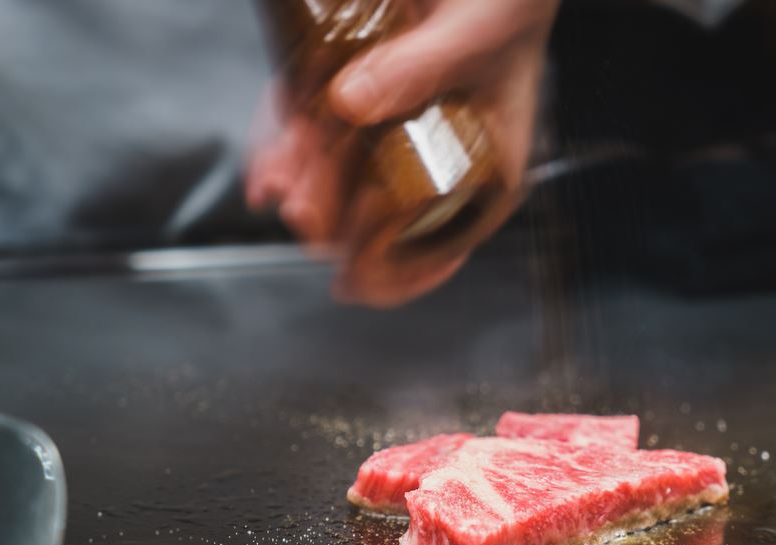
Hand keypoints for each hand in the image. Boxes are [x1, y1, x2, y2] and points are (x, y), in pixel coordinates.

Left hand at [246, 0, 559, 306]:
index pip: (448, 241)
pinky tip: (266, 172)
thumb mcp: (480, 33)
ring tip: (276, 189)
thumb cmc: (510, 3)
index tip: (358, 285)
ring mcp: (395, 126)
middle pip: (383, 211)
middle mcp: (438, 156)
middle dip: (337, 223)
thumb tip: (351, 102)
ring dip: (306, 188)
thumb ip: (423, 67)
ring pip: (343, 174)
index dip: (403, 273)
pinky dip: (288, 148)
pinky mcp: (360, 92)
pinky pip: (319, 128)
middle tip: (303, 217)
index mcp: (486, 164)